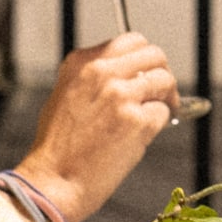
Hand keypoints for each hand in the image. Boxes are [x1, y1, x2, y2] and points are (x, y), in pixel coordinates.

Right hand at [11, 32, 179, 221]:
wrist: (54, 181)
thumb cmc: (58, 147)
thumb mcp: (65, 95)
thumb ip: (93, 77)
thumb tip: (128, 73)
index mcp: (82, 62)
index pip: (130, 41)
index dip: (144, 58)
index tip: (146, 72)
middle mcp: (101, 73)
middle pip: (153, 54)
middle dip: (162, 72)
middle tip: (162, 91)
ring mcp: (120, 96)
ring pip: (165, 81)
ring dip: (167, 97)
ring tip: (160, 112)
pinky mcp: (136, 121)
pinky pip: (164, 113)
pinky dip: (161, 124)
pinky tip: (145, 134)